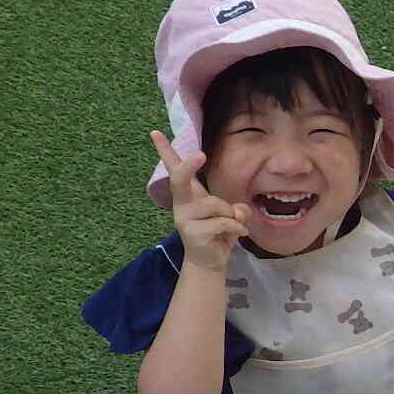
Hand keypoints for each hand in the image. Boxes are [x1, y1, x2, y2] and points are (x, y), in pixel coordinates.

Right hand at [159, 132, 248, 273]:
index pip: (174, 170)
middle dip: (189, 166)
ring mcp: (184, 219)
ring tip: (232, 225)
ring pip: (215, 204)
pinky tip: (238, 235)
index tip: (155, 132)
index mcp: (189, 195)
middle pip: (180, 180)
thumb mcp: (230, 216)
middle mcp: (182, 204)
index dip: (165, 151)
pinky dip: (237, 228)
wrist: (209, 262)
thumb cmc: (218, 233)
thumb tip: (238, 211)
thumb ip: (235, 208)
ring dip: (231, 215)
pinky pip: (223, 223)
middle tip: (201, 155)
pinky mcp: (192, 233)